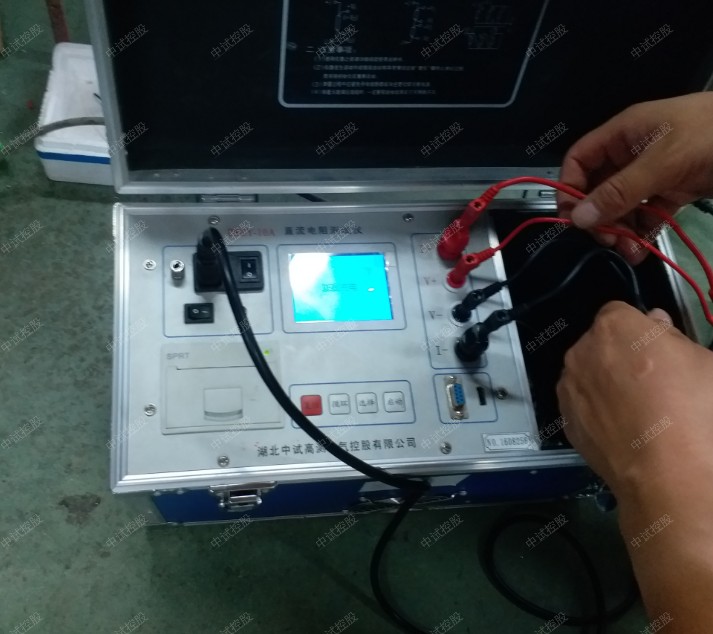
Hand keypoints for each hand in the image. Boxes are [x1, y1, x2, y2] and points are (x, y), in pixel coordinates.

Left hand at [556, 301, 712, 498]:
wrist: (667, 471)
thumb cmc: (692, 410)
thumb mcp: (702, 360)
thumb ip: (671, 334)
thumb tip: (655, 324)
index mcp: (614, 326)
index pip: (621, 312)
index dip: (641, 329)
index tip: (658, 348)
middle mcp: (582, 351)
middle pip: (600, 342)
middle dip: (621, 354)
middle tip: (653, 380)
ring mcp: (569, 386)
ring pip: (588, 373)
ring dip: (605, 382)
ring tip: (639, 409)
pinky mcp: (566, 419)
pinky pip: (582, 404)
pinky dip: (597, 410)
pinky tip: (624, 427)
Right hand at [557, 92, 712, 263]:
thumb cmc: (712, 135)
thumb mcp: (663, 162)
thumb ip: (620, 191)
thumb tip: (579, 218)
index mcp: (624, 134)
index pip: (580, 160)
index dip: (571, 188)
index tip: (572, 219)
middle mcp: (633, 154)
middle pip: (599, 188)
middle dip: (599, 216)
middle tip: (607, 239)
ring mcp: (655, 173)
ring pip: (623, 205)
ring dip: (620, 230)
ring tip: (629, 250)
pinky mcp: (674, 190)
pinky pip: (647, 214)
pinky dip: (642, 232)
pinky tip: (642, 249)